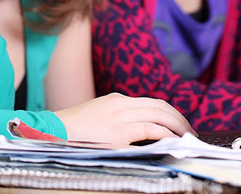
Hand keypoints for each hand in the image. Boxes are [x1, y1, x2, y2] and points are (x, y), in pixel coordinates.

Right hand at [54, 93, 193, 144]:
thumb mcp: (97, 117)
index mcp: (116, 100)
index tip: (179, 123)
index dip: (170, 112)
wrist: (49, 133)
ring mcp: (119, 119)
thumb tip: (140, 132)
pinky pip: (149, 132)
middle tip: (190, 131)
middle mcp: (120, 105)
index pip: (152, 102)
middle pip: (160, 106)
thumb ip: (117, 119)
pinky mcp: (117, 135)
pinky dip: (165, 135)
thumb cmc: (71, 130)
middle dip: (179, 118)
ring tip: (187, 138)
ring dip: (177, 126)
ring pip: (159, 116)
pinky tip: (173, 141)